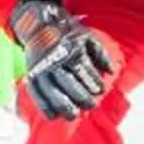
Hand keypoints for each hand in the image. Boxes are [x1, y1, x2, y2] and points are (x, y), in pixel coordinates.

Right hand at [9, 0, 120, 120]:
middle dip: (81, 97)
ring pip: (51, 90)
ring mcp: (41, 69)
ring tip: (73, 116)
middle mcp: (55, 60)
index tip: (100, 91)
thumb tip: (112, 72)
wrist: (40, 26)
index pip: (83, 70)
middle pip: (67, 82)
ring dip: (62, 106)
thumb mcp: (88, 39)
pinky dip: (43, 106)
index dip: (93, 82)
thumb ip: (101, 55)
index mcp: (70, 50)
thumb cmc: (69, 36)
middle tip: (91, 105)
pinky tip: (52, 116)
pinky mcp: (32, 75)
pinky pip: (36, 93)